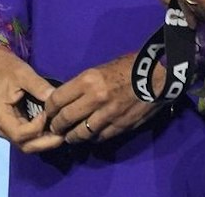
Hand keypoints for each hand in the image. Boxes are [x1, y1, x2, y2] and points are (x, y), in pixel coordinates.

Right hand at [0, 44, 55, 149]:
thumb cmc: (6, 67)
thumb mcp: (23, 73)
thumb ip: (39, 87)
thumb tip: (59, 100)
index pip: (20, 134)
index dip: (38, 128)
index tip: (49, 113)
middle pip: (24, 145)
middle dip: (45, 142)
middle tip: (64, 134)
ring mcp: (3, 128)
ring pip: (25, 144)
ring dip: (44, 141)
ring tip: (60, 132)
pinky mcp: (8, 126)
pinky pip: (25, 138)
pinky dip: (39, 136)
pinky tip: (52, 129)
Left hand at [23, 52, 158, 153]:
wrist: (157, 75)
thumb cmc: (128, 67)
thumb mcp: (99, 69)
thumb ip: (82, 85)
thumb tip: (67, 98)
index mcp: (87, 81)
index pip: (57, 100)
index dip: (49, 109)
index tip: (48, 112)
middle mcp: (95, 99)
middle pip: (66, 119)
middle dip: (56, 126)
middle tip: (54, 128)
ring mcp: (109, 115)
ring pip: (82, 133)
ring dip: (72, 137)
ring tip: (69, 136)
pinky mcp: (121, 126)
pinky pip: (100, 137)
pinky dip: (92, 138)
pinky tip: (89, 136)